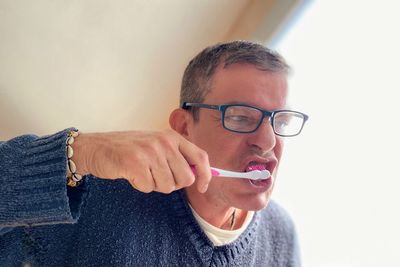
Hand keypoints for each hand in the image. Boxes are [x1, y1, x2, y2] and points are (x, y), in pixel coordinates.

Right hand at [72, 129, 211, 192]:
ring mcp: (150, 152)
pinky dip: (141, 186)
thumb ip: (176, 156)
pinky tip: (132, 174)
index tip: (202, 187)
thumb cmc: (129, 149)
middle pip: (185, 178)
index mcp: (172, 136)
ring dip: (154, 185)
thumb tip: (196, 176)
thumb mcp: (156, 145)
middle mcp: (164, 142)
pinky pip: (149, 188)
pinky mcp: (136, 164)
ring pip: (167, 186)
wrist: (97, 148)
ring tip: (142, 172)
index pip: (200, 157)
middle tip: (156, 176)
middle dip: (173, 184)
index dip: (206, 175)